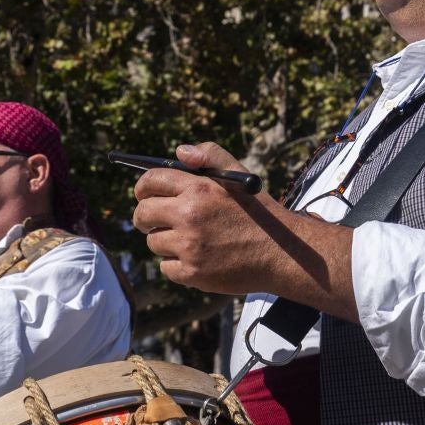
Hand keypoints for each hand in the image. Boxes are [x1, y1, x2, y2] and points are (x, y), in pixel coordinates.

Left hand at [132, 143, 344, 299]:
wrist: (282, 254)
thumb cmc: (259, 214)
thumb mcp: (239, 176)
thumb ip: (210, 156)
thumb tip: (179, 152)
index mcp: (199, 188)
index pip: (151, 181)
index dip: (142, 187)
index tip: (143, 194)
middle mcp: (189, 215)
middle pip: (143, 213)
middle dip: (145, 216)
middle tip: (153, 221)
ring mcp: (189, 246)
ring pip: (153, 242)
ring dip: (164, 241)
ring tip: (189, 241)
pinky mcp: (192, 272)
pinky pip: (166, 267)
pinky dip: (177, 265)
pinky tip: (198, 259)